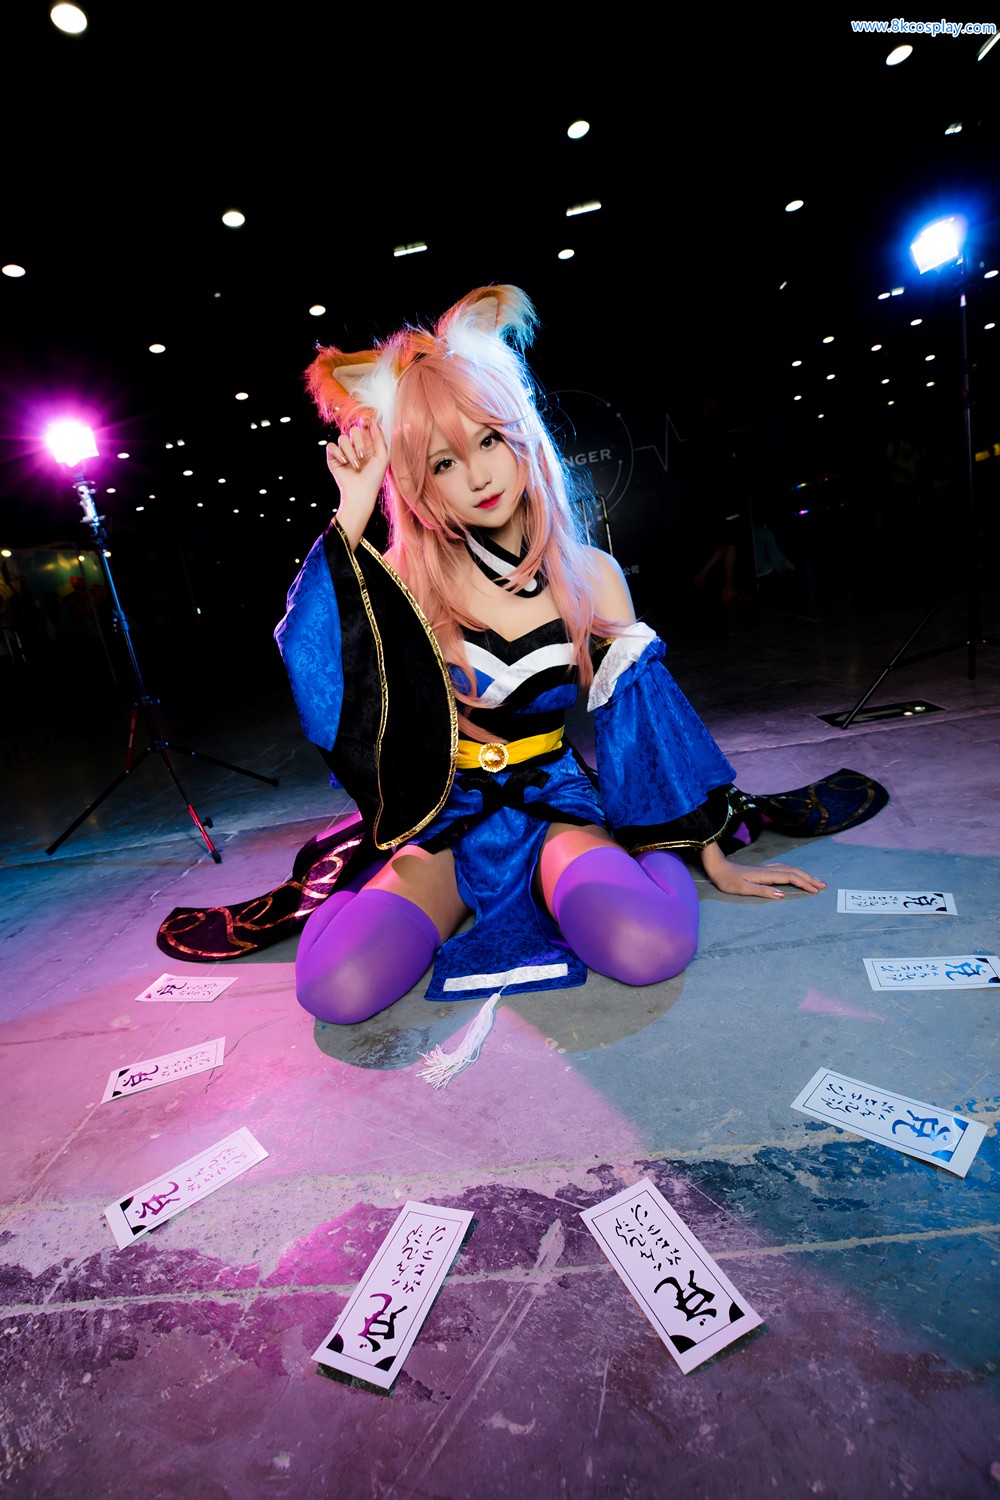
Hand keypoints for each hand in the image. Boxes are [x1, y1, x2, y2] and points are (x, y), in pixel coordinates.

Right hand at [325, 417, 388, 548]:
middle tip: (362, 455)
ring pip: (343, 438)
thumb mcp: (383, 458)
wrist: (360, 493)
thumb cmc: (374, 478)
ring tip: (355, 465)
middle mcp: (356, 447)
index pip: (365, 428)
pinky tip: (344, 462)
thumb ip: (380, 439)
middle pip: (353, 430)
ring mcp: (344, 452)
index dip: (365, 421)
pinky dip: (338, 453)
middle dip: (359, 441)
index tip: (367, 420)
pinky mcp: (333, 458)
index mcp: (368, 445)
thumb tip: (375, 423)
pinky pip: (331, 446)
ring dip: (350, 452)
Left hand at [700, 840, 825, 899]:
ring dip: (804, 874)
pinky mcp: (764, 869)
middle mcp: (769, 869)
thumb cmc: (728, 881)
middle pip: (794, 872)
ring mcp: (767, 868)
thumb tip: (782, 894)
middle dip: (810, 878)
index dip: (804, 883)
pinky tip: (797, 874)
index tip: (816, 891)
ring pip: (790, 869)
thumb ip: (763, 891)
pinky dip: (795, 872)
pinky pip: (785, 869)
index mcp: (766, 875)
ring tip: (815, 881)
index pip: (790, 878)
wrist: (718, 868)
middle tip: (824, 885)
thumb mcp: (743, 889)